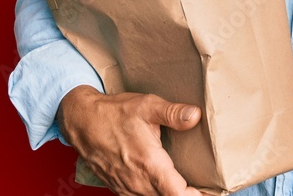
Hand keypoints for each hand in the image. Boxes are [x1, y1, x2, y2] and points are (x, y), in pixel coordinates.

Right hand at [57, 86, 203, 195]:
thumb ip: (172, 113)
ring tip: (188, 188)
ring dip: (169, 195)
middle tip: (204, 188)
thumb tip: (195, 115)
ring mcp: (126, 186)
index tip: (210, 192)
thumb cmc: (113, 113)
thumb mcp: (146, 106)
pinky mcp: (119, 187)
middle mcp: (137, 180)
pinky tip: (162, 187)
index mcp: (149, 163)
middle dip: (186, 195)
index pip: (177, 193)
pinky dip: (153, 195)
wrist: (82, 121)